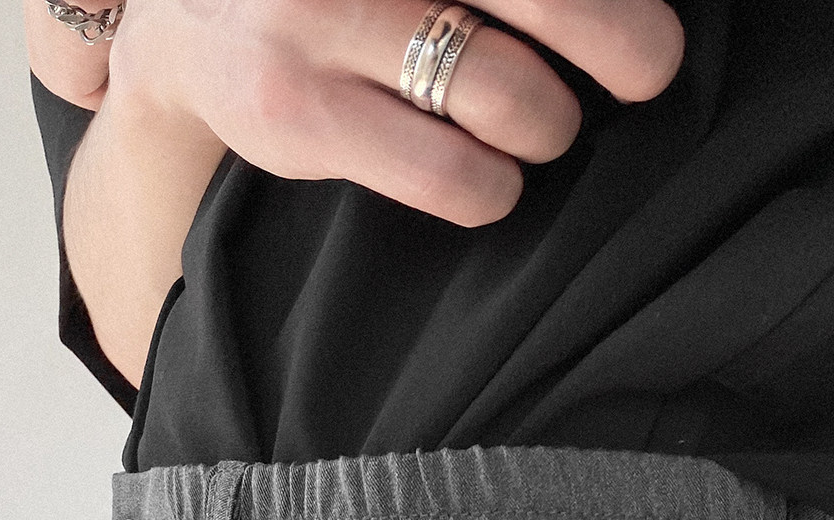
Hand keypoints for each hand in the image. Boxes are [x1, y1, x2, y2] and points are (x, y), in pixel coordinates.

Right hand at [29, 0, 684, 226]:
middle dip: (629, 47)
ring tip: (536, 127)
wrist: (190, 25)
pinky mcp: (299, 107)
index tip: (643, 41)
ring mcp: (325, 14)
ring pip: (511, 96)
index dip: (618, 6)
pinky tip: (488, 180)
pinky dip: (493, 187)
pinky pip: (452, 174)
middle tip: (642, 72)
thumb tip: (630, 20)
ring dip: (549, 126)